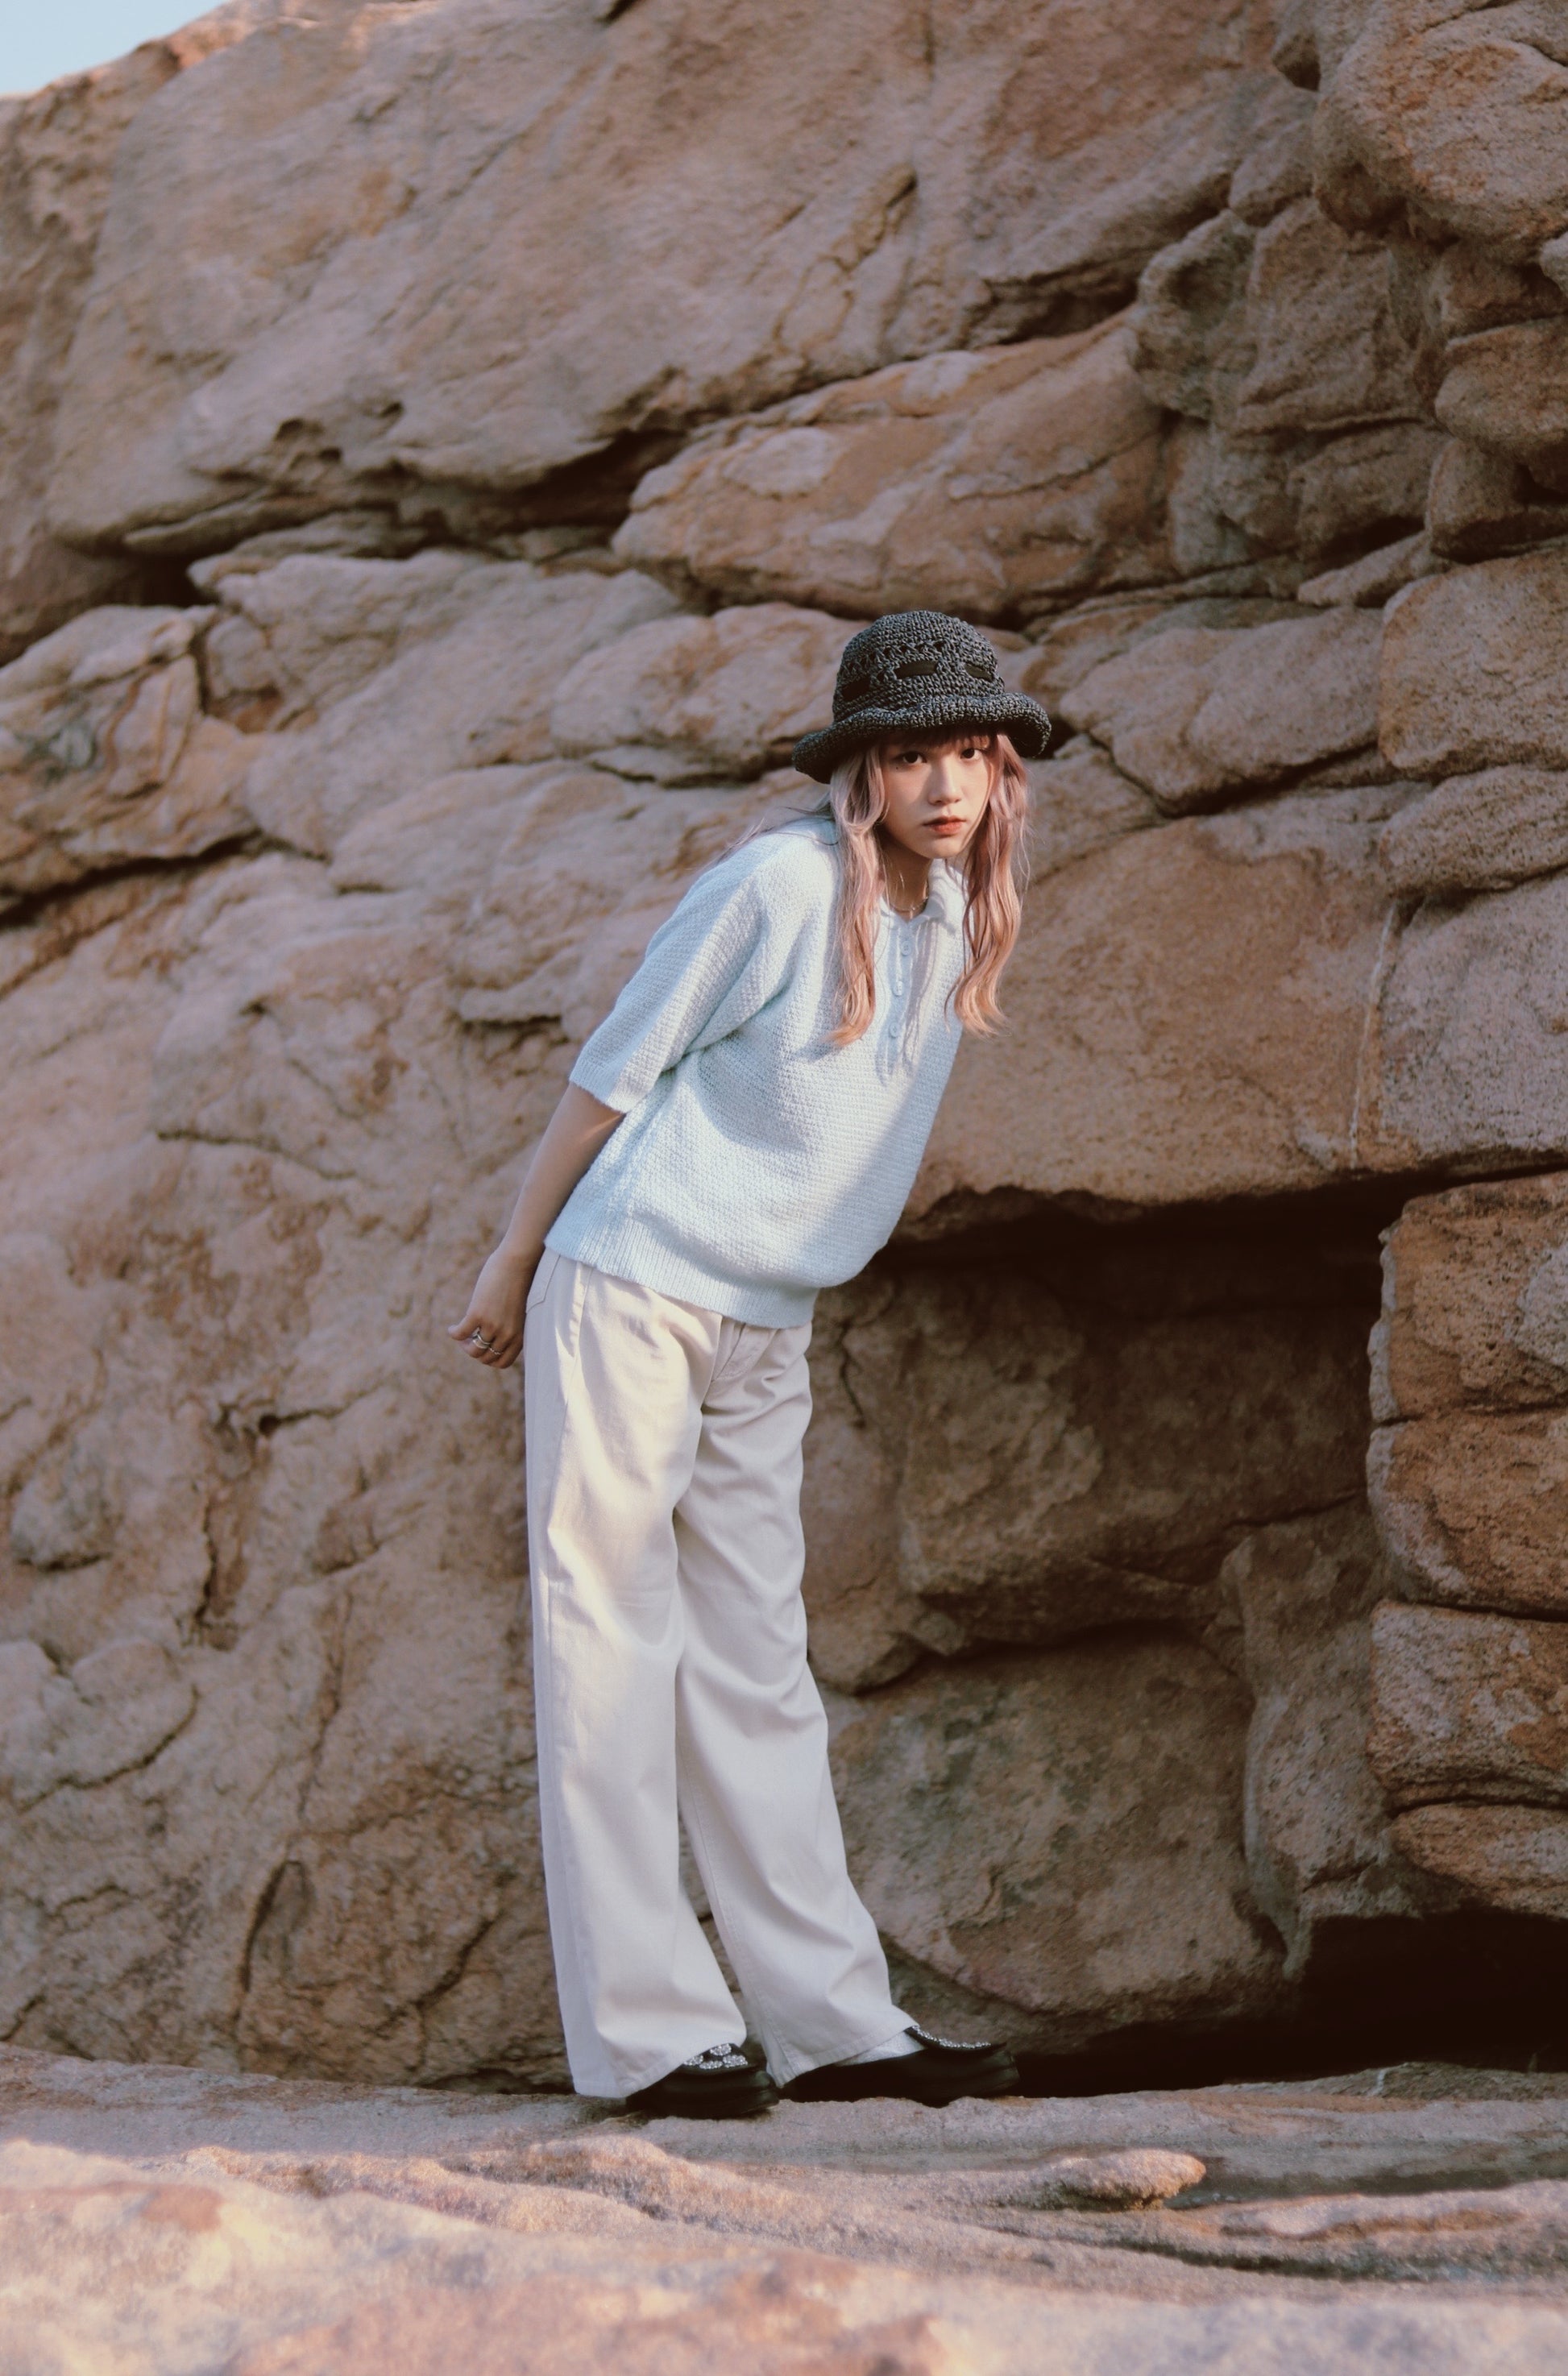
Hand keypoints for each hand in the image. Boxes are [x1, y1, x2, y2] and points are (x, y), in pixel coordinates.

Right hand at [448, 1246, 534, 1369]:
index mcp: (519, 1335)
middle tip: (468, 1339)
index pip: (502, 1362)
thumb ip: (510, 1326)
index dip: (489, 1359)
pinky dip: (454, 1333)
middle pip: (485, 1358)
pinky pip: (461, 1333)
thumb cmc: (518, 1283)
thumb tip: (493, 1335)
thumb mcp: (518, 1312)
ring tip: (462, 1335)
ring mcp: (493, 1325)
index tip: (482, 1348)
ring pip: (473, 1350)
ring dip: (464, 1344)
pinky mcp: (478, 1314)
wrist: (516, 1263)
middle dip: (474, 1351)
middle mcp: (507, 1334)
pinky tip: (452, 1328)